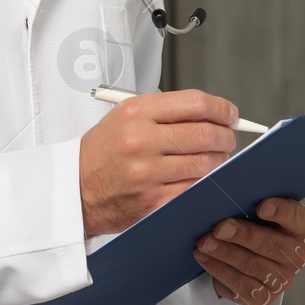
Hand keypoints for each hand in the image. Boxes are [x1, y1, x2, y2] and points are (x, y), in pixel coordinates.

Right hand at [79, 89, 237, 237]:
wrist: (74, 190)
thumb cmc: (102, 153)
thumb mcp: (125, 117)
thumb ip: (167, 111)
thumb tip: (212, 112)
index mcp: (136, 113)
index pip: (195, 103)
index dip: (222, 108)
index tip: (230, 114)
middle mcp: (141, 141)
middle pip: (206, 133)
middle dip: (226, 136)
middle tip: (228, 137)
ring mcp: (147, 173)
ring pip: (206, 163)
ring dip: (219, 160)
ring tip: (215, 158)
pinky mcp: (153, 201)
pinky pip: (194, 188)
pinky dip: (204, 182)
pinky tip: (200, 177)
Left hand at [194, 197, 304, 304]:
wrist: (247, 256)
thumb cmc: (252, 223)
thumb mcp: (255, 208)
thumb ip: (250, 199)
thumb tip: (228, 186)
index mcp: (301, 228)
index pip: (297, 217)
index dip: (280, 212)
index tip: (260, 206)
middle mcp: (297, 255)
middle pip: (271, 244)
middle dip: (242, 234)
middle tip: (219, 228)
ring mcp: (283, 279)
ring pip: (252, 264)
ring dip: (225, 253)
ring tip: (204, 242)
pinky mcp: (265, 296)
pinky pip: (241, 285)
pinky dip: (220, 270)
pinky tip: (204, 258)